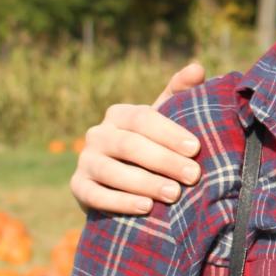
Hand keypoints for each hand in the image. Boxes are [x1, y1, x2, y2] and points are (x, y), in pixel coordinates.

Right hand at [70, 62, 206, 214]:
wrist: (120, 181)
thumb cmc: (153, 144)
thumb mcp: (165, 118)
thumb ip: (181, 94)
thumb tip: (197, 67)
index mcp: (119, 114)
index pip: (143, 119)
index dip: (169, 133)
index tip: (196, 148)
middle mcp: (97, 134)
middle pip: (129, 145)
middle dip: (163, 160)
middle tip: (193, 175)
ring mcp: (85, 161)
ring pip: (112, 171)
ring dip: (144, 183)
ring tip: (174, 194)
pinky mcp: (78, 187)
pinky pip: (95, 195)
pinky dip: (120, 202)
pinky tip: (145, 207)